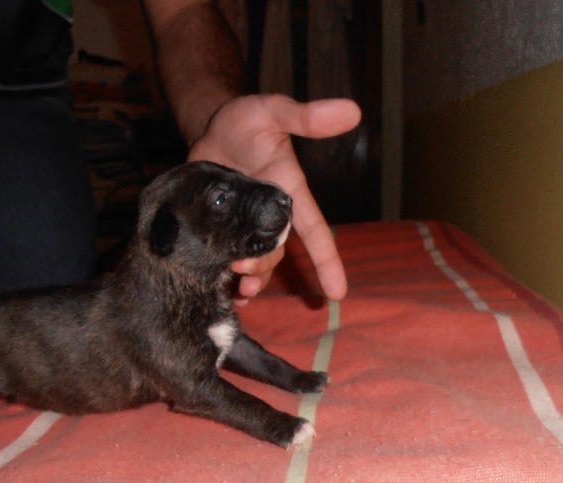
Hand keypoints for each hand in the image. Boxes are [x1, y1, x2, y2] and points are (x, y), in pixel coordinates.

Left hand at [188, 94, 360, 301]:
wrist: (210, 125)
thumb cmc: (246, 119)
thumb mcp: (274, 112)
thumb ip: (306, 117)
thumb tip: (353, 110)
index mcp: (288, 193)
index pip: (314, 230)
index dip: (327, 260)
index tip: (337, 293)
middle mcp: (270, 214)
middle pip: (276, 251)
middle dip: (264, 267)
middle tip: (242, 266)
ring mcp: (245, 224)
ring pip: (255, 260)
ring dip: (250, 277)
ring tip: (238, 289)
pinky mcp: (221, 227)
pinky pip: (229, 259)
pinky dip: (229, 279)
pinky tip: (226, 293)